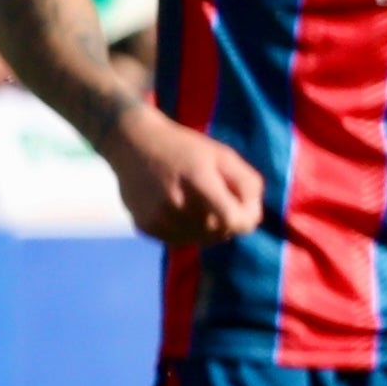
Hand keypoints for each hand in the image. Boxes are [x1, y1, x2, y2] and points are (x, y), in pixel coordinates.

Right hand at [105, 101, 267, 247]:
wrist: (133, 145)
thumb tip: (254, 216)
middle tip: (220, 200)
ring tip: (200, 205)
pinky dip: (188, 231)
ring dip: (208, 228)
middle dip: (228, 221)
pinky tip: (181, 211)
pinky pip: (180, 241)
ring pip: (200, 240)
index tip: (246, 208)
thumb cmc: (184, 147)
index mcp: (198, 181)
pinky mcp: (145, 227)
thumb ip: (247, 183)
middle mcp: (176, 204)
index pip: (234, 220)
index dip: (247, 218)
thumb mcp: (223, 155)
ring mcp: (158, 218)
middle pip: (220, 232)